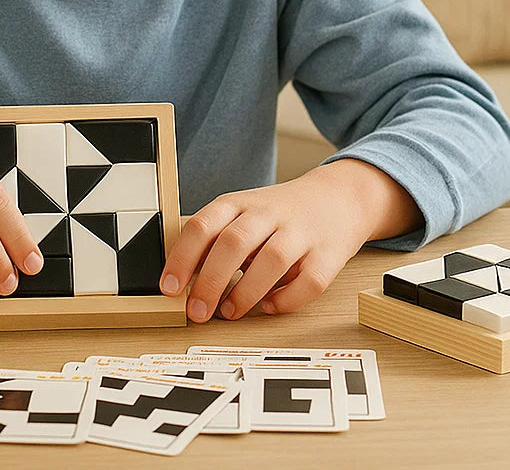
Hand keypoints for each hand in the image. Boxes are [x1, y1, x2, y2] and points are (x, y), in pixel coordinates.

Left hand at [159, 159, 420, 321]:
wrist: (340, 197)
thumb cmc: (281, 214)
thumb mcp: (243, 214)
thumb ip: (216, 240)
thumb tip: (181, 281)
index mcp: (241, 203)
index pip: (204, 224)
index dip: (183, 257)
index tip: (169, 287)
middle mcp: (269, 213)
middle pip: (234, 242)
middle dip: (211, 280)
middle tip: (196, 311)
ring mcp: (301, 232)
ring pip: (271, 260)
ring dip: (246, 291)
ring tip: (229, 312)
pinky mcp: (329, 254)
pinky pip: (309, 281)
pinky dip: (287, 299)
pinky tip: (271, 307)